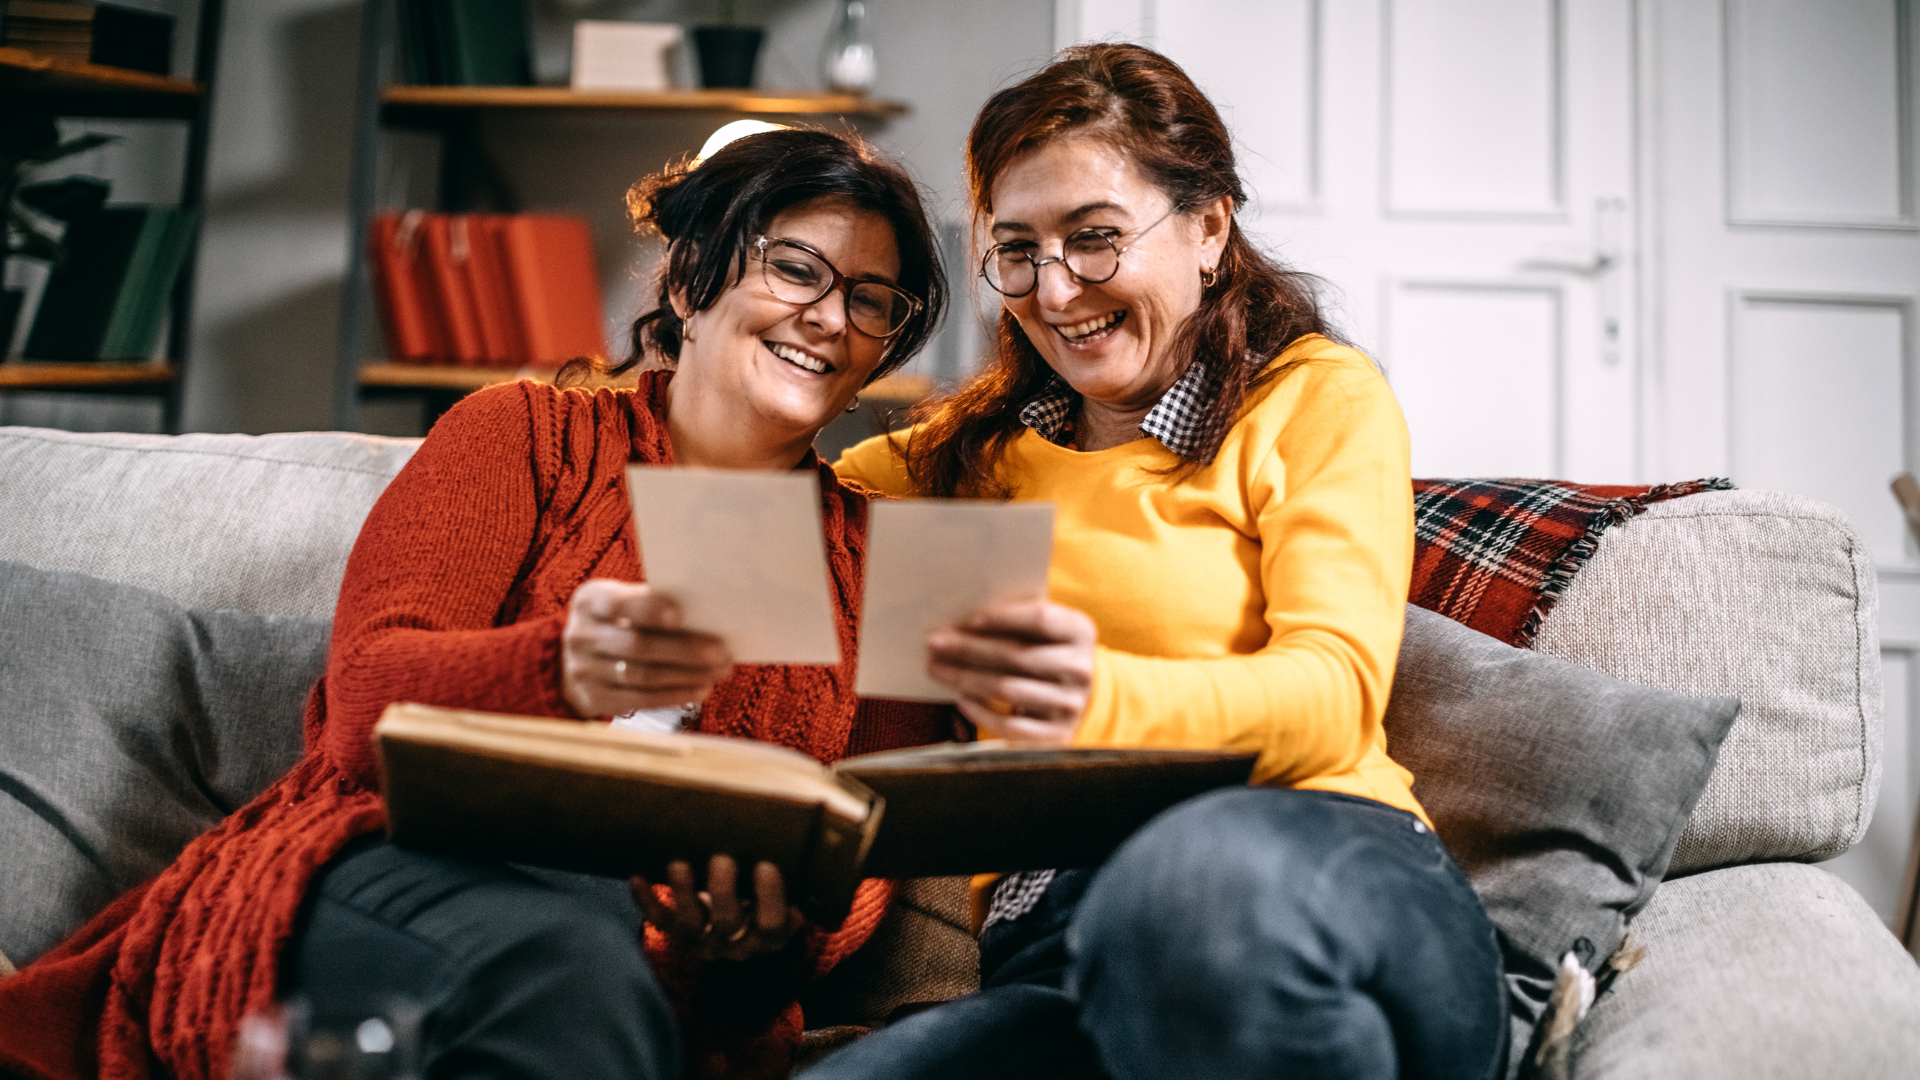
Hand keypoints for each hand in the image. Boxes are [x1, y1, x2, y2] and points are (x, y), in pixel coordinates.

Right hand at [561, 579, 732, 717]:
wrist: (572, 660)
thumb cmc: (616, 623)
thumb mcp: (622, 604)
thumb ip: (651, 605)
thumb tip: (705, 616)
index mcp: (590, 601)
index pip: (618, 604)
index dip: (649, 609)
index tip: (680, 615)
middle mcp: (581, 635)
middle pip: (638, 645)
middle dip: (685, 650)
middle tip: (722, 653)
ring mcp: (583, 670)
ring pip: (643, 676)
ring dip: (687, 675)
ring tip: (719, 672)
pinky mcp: (593, 698)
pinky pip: (639, 700)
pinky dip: (674, 695)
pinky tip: (700, 689)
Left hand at [631, 855, 803, 961]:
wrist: (748, 924)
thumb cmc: (774, 890)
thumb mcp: (794, 888)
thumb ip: (801, 866)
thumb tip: (812, 808)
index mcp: (772, 935)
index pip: (774, 924)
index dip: (770, 897)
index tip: (767, 864)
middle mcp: (738, 944)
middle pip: (728, 924)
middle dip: (722, 891)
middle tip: (722, 858)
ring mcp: (704, 942)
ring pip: (689, 925)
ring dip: (683, 893)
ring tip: (678, 863)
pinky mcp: (677, 934)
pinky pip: (659, 921)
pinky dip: (645, 901)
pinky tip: (637, 875)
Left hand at [926, 597, 1095, 743]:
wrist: (1078, 697)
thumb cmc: (1046, 653)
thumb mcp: (1044, 631)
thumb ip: (1015, 622)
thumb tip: (959, 624)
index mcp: (1080, 631)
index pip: (1040, 619)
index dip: (1002, 618)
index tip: (968, 620)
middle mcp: (1080, 668)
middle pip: (1017, 655)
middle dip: (969, 649)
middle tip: (934, 644)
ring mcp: (1070, 704)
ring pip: (1007, 689)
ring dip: (965, 678)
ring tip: (936, 669)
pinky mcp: (1057, 733)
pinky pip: (1010, 724)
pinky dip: (980, 711)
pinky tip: (961, 699)